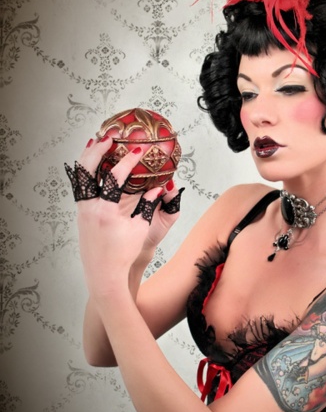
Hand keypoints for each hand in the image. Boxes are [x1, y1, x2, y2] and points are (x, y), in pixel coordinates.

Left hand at [66, 136, 182, 295]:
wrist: (104, 274)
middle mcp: (90, 208)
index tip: (136, 150)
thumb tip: (159, 186)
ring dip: (88, 158)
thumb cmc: (124, 253)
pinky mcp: (81, 214)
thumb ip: (149, 204)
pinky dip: (86, 171)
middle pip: (87, 170)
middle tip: (109, 137)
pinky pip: (81, 186)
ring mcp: (82, 210)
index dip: (127, 161)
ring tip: (96, 143)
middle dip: (98, 150)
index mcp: (106, 211)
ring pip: (80, 177)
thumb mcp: (141, 228)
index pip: (115, 178)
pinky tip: (92, 164)